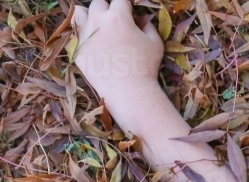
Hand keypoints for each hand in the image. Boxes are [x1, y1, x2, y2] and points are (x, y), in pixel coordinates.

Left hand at [70, 0, 163, 115]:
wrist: (129, 90)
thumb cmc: (146, 66)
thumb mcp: (155, 43)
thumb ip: (148, 27)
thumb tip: (142, 21)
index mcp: (118, 16)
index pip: (120, 0)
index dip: (126, 5)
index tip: (129, 10)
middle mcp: (98, 20)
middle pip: (98, 3)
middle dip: (108, 8)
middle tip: (116, 20)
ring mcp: (85, 34)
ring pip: (80, 12)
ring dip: (89, 14)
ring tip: (98, 25)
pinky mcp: (78, 49)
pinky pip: (77, 35)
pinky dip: (85, 35)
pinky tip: (94, 43)